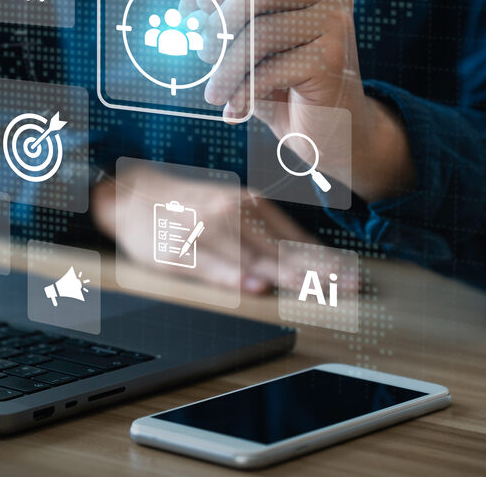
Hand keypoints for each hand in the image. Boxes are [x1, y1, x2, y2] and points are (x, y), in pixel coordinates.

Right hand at [91, 168, 351, 294]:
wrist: (131, 195)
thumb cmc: (186, 206)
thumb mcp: (228, 205)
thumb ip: (264, 229)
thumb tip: (308, 255)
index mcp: (246, 203)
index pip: (292, 238)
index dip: (324, 260)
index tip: (353, 276)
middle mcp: (229, 215)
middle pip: (278, 250)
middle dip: (316, 271)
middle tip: (348, 287)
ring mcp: (202, 233)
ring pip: (249, 259)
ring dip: (284, 277)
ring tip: (315, 290)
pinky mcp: (177, 253)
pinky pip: (209, 268)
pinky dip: (232, 277)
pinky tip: (253, 286)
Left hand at [186, 0, 414, 202]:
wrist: (328, 129)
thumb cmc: (284, 86)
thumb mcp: (247, 51)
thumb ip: (222, 26)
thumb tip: (187, 5)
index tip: (198, 15)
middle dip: (221, 23)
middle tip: (203, 55)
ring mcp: (335, 23)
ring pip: (263, 32)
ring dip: (227, 68)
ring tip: (214, 94)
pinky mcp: (333, 59)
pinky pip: (273, 68)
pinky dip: (245, 91)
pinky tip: (235, 109)